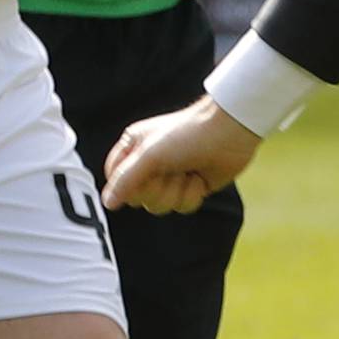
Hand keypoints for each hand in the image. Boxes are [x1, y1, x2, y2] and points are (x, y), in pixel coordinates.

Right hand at [102, 96, 261, 214]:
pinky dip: (192, 194)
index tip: (144, 173)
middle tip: (173, 168)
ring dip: (177, 191)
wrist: (231, 131)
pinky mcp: (191, 186)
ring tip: (189, 171)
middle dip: (158, 187)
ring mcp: (171, 176)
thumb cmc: (189, 134)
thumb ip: (125, 179)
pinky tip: (201, 177)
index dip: (128, 185)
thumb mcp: (150, 154)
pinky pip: (182, 207)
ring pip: (159, 206)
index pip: (114, 180)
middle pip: (138, 198)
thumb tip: (107, 203)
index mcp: (134, 147)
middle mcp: (150, 163)